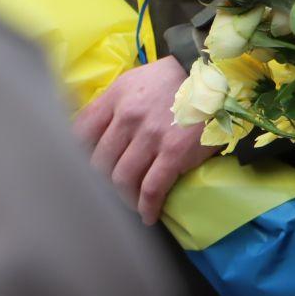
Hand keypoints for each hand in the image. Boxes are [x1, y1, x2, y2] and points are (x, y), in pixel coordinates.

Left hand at [72, 55, 214, 223]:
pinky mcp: (175, 152)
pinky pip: (152, 189)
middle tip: (108, 191)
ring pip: (121, 180)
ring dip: (123, 198)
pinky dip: (147, 207)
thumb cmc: (170, 82)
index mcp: (116, 98)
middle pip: (99, 163)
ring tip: (129, 204)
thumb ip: (108, 107)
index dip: (77, 157)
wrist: (217, 79)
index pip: (80, 134)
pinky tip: (148, 216)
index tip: (83, 170)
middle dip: (100, 182)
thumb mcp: (133, 83)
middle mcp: (129, 116)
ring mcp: (152, 135)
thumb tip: (83, 140)